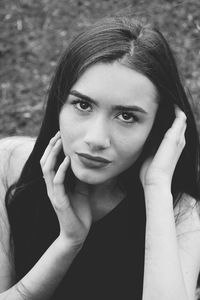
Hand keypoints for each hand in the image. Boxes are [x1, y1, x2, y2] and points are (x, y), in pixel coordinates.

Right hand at [40, 131, 91, 248]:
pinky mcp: (59, 201)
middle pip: (45, 162)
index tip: (60, 136)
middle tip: (58, 134)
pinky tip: (68, 160)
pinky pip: (58, 182)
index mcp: (55, 184)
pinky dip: (62, 169)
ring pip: (47, 169)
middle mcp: (51, 187)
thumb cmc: (79, 212)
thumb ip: (79, 178)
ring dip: (53, 155)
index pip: (49, 162)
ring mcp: (53, 194)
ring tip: (60, 142)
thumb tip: (85, 163)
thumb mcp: (81, 190)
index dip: (52, 149)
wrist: (77, 234)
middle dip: (51, 147)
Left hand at [140, 106, 186, 188]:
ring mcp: (178, 139)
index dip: (169, 117)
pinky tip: (170, 102)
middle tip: (164, 98)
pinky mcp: (174, 138)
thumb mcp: (150, 154)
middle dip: (173, 110)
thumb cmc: (150, 171)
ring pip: (181, 118)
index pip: (175, 127)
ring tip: (168, 97)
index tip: (160, 107)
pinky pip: (179, 119)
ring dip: (175, 109)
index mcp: (173, 146)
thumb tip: (141, 136)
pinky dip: (176, 110)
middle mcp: (179, 141)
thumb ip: (149, 145)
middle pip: (180, 121)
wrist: (155, 181)